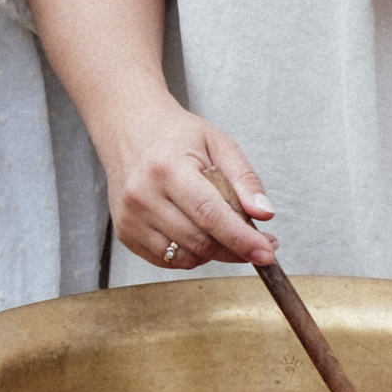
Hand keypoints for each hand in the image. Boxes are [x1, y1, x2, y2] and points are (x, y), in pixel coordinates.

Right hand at [104, 89, 278, 269]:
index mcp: (168, 168)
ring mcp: (130, 218)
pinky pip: (167, 261)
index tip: (266, 253)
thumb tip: (264, 213)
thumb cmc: (175, 135)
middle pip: (200, 241)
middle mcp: (143, 195)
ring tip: (220, 229)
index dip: (241, 239)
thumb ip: (245, 178)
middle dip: (235, 249)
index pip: (210, 214)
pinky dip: (190, 254)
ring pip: (185, 257)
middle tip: (255, 241)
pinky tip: (196, 231)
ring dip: (213, 253)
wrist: (130, 131)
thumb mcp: (218, 143)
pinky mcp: (125, 233)